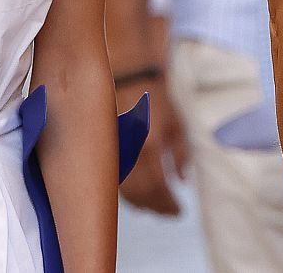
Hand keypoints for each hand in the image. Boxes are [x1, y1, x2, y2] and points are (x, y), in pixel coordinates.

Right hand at [118, 79, 186, 214]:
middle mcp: (127, 151)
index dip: (167, 205)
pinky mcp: (101, 143)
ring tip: (152, 206)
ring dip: (137, 200)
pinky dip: (123, 186)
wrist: (128, 69)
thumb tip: (181, 180)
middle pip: (137, 194)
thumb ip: (181, 154)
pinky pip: (112, 172)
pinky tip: (134, 188)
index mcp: (149, 146)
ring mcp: (111, 147)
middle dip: (153, 207)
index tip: (178, 212)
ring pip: (120, 186)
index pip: (157, 190)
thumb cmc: (156, 92)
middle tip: (167, 213)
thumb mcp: (177, 122)